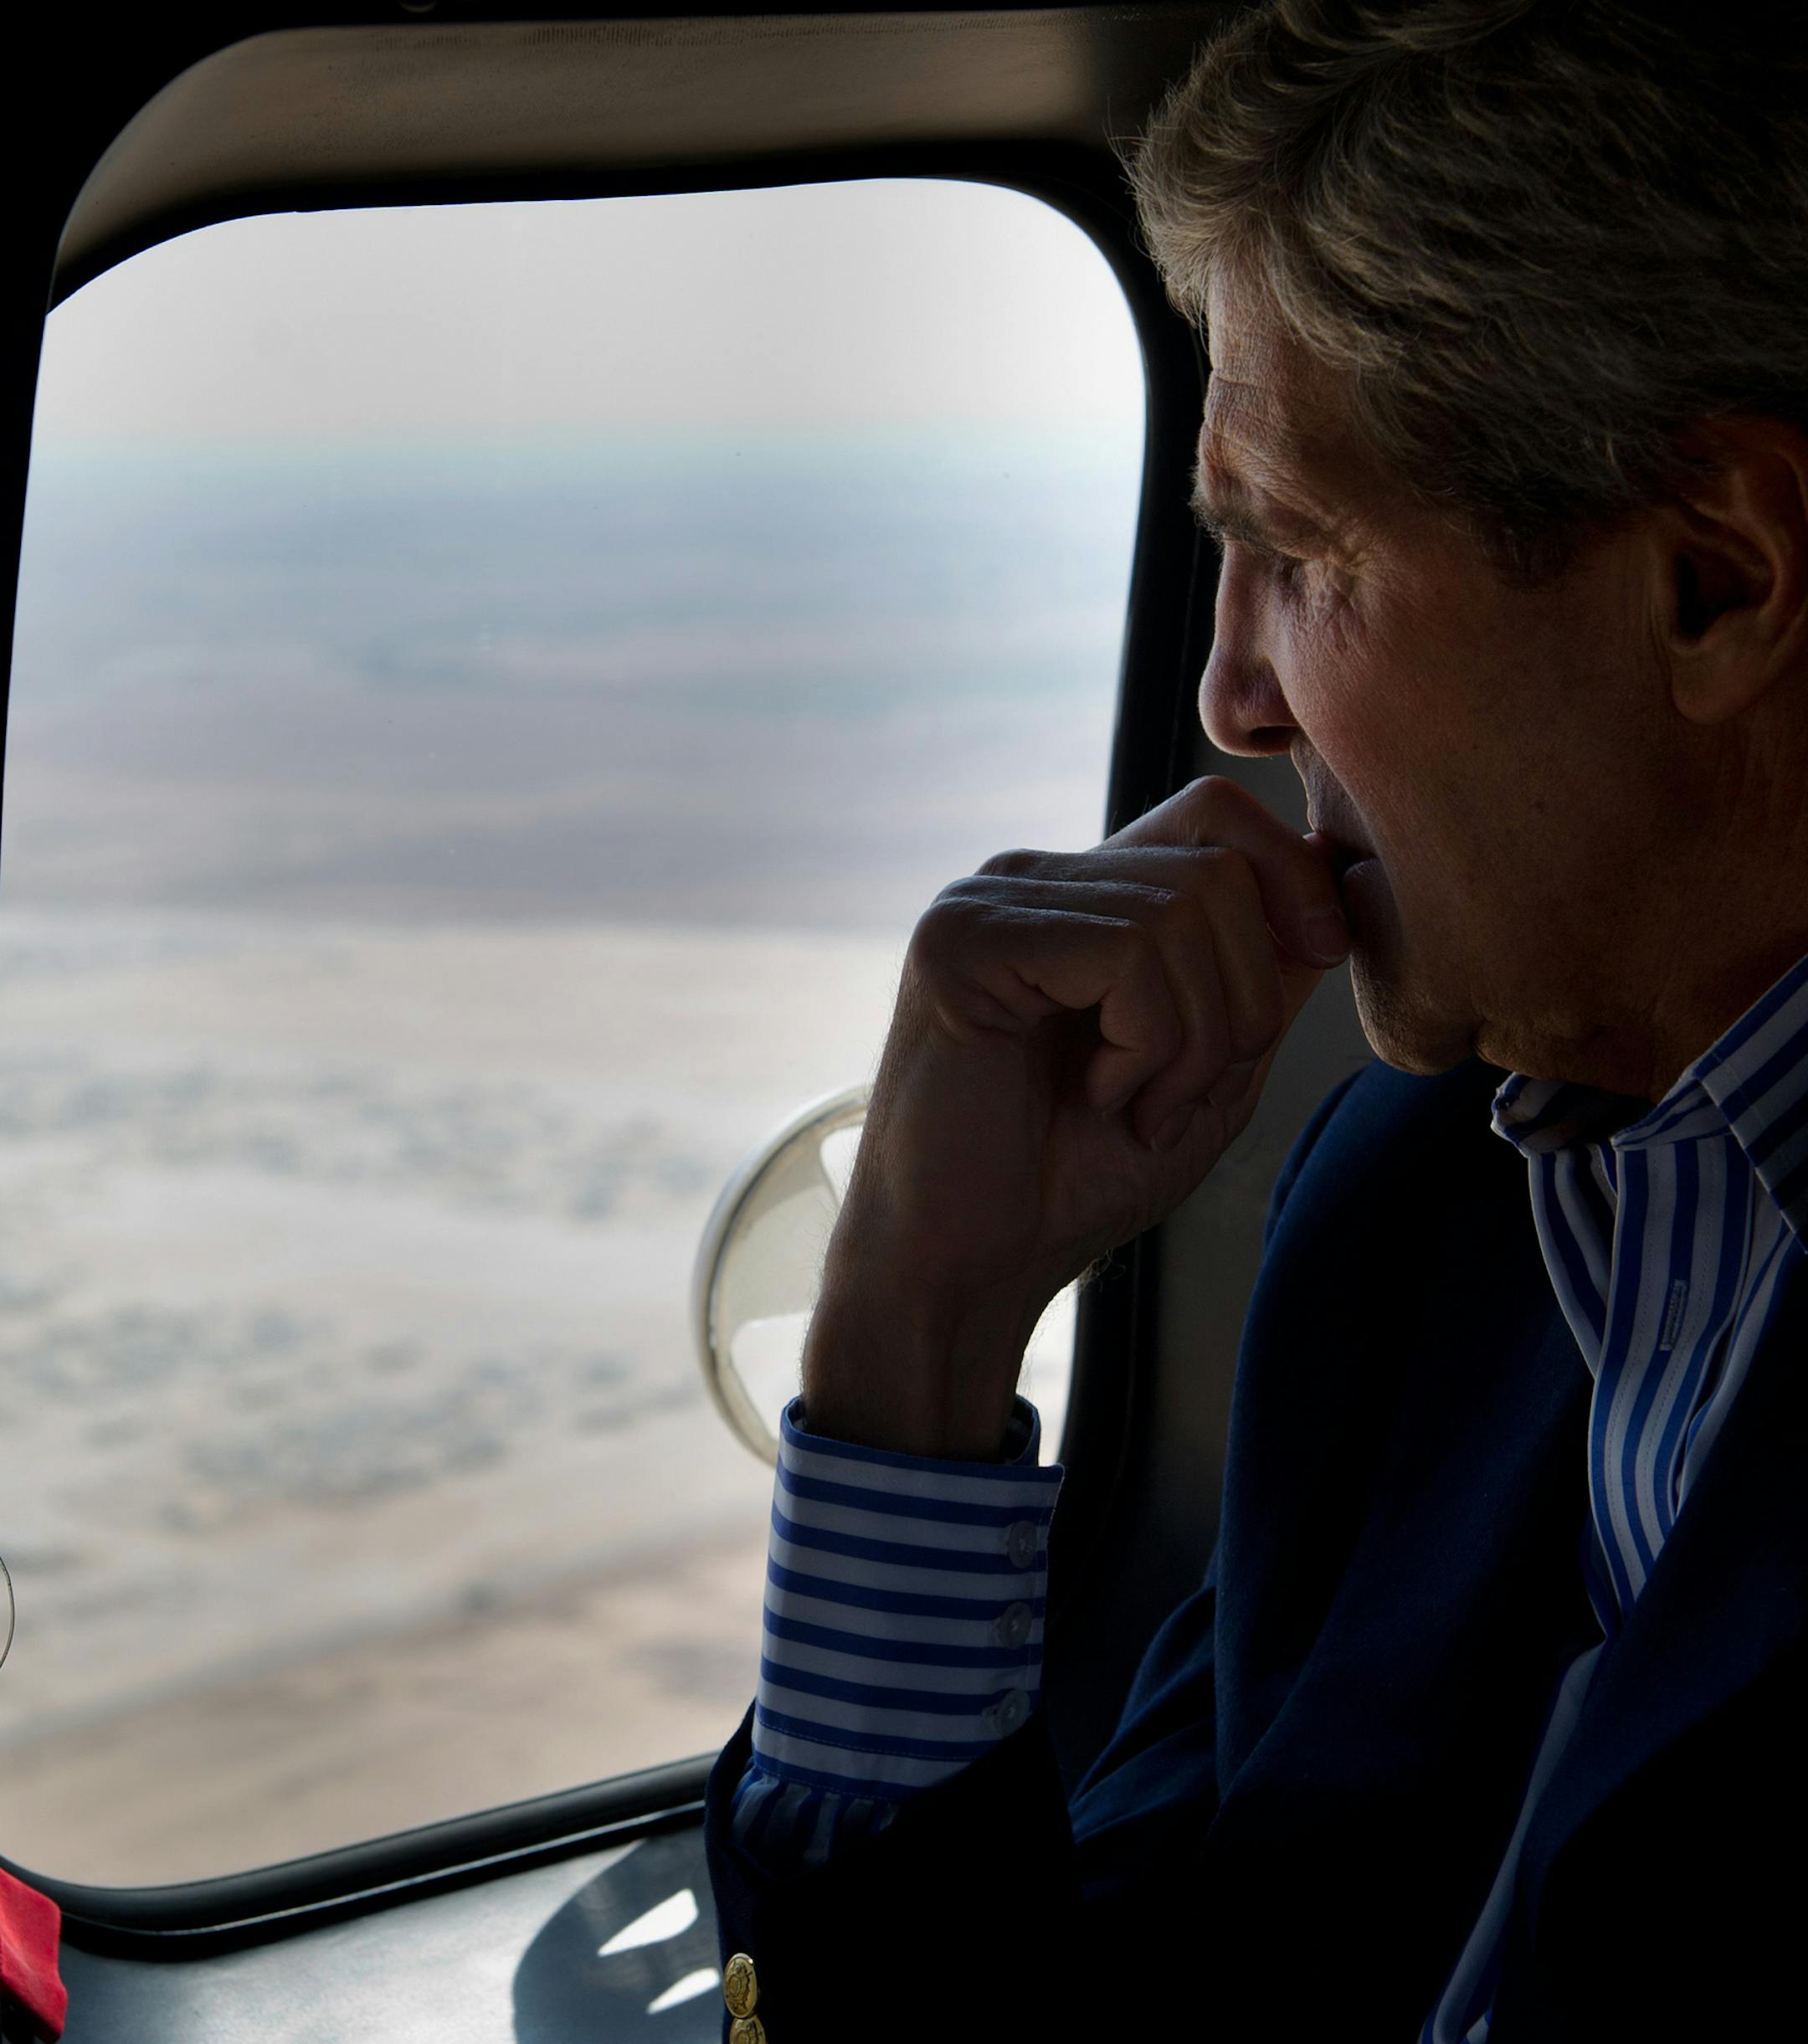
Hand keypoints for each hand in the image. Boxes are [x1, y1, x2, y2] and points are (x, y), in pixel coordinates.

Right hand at [802, 775, 1350, 1458]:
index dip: (1292, 877)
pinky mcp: (960, 942)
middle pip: (1217, 869)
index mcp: (1083, 897)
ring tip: (1137, 1108)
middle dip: (1245, 1001)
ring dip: (1193, 1042)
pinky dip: (1145, 1044)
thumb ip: (1265, 974)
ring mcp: (988, 903)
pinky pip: (1124, 951)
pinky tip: (1097, 1097)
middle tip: (1184, 1096)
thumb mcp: (1211, 1069)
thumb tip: (1334, 876)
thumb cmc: (1077, 1179)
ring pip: (1181, 911)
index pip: (1215, 815)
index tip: (1323, 960)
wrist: (971, 1268)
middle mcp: (1031, 880)